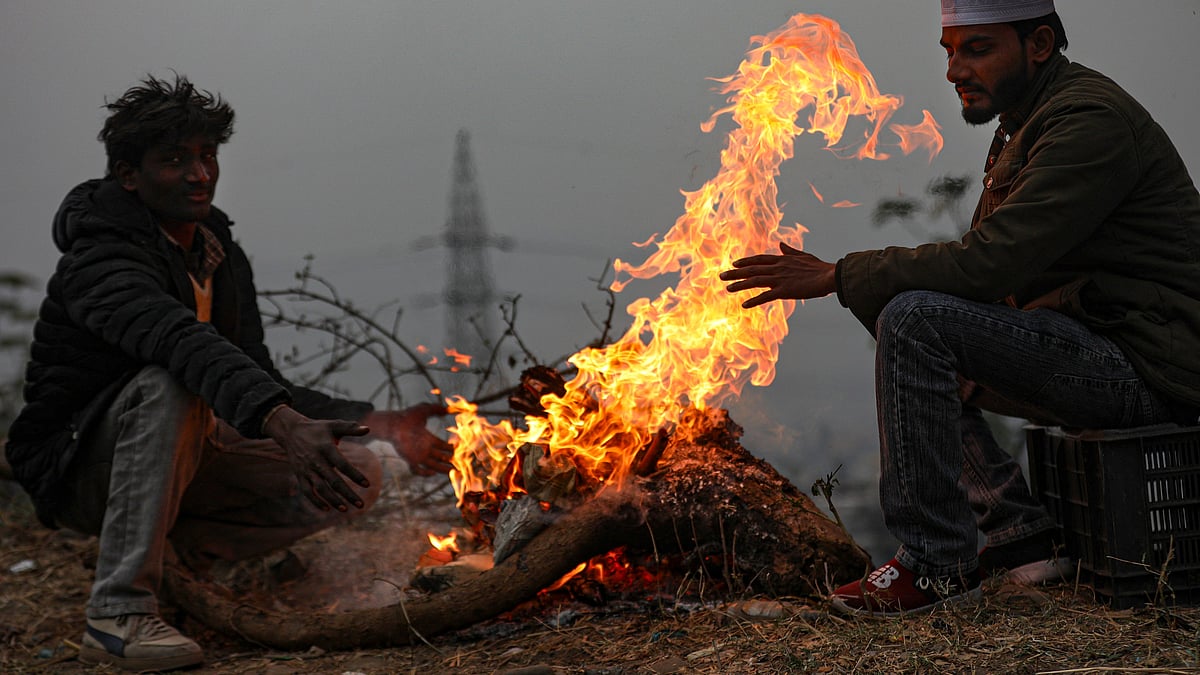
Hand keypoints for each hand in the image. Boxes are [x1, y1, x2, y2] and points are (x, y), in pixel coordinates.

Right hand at [263, 405, 370, 511]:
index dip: (355, 475)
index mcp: (326, 448)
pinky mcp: (300, 475)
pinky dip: (315, 501)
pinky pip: (307, 491)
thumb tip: (368, 429)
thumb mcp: (333, 425)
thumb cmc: (317, 429)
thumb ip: (350, 428)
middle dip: (347, 494)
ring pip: (320, 489)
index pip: (342, 464)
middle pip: (333, 481)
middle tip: (361, 505)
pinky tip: (327, 509)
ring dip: (333, 500)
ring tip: (345, 509)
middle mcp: (316, 460)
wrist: (291, 432)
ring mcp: (306, 469)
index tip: (368, 485)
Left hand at [362, 404, 454, 476]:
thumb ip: (436, 409)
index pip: (441, 446)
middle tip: (458, 463)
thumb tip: (447, 409)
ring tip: (451, 471)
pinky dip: (425, 473)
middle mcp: (424, 448)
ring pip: (432, 465)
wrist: (393, 424)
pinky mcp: (411, 459)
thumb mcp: (424, 410)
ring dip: (442, 469)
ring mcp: (418, 454)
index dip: (450, 448)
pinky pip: (418, 470)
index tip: (458, 448)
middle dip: (449, 460)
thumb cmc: (407, 416)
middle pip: (439, 457)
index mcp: (428, 438)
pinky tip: (433, 472)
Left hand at [719, 242, 836, 307]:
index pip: (759, 259)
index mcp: (782, 260)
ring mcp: (780, 279)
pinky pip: (766, 296)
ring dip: (740, 285)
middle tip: (722, 276)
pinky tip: (744, 304)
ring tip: (727, 288)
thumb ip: (790, 251)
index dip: (746, 262)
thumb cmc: (820, 268)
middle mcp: (778, 268)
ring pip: (755, 281)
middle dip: (735, 273)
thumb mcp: (804, 256)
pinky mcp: (785, 290)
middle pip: (752, 269)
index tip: (734, 264)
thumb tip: (781, 244)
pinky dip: (754, 300)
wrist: (830, 276)